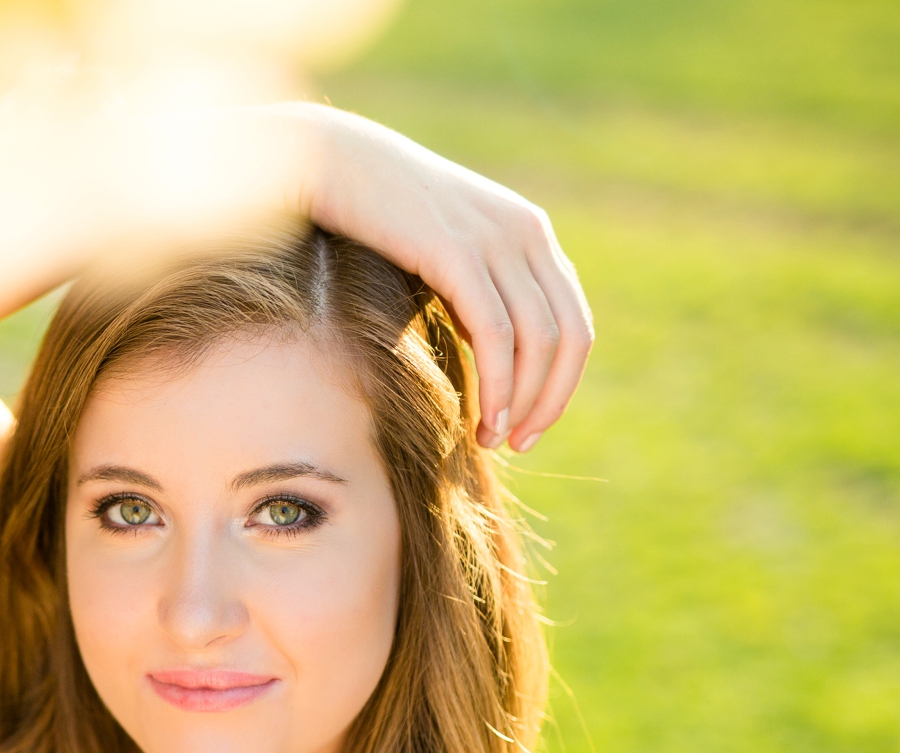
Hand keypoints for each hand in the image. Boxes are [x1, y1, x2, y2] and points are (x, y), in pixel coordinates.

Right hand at [307, 109, 594, 452]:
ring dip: (520, 402)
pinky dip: (497, 385)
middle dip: (548, 401)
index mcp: (529, 233)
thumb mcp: (437, 251)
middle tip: (518, 443)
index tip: (527, 424)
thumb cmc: (368, 214)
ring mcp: (495, 239)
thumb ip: (470, 288)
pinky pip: (496, 334)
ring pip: (538, 342)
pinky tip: (481, 418)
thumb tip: (484, 347)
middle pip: (570, 337)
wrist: (325, 161)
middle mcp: (526, 234)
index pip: (573, 322)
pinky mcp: (458, 252)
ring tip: (491, 439)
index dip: (561, 383)